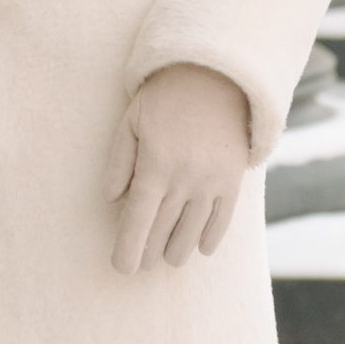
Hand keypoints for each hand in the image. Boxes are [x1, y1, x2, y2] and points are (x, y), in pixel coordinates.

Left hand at [107, 64, 252, 277]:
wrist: (217, 76)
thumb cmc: (165, 98)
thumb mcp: (132, 122)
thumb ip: (119, 162)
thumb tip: (111, 200)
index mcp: (156, 164)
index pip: (138, 219)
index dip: (128, 248)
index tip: (121, 267)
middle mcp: (185, 179)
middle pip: (163, 230)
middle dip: (148, 252)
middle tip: (139, 264)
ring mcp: (212, 183)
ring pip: (192, 233)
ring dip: (176, 251)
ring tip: (166, 258)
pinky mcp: (233, 182)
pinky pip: (222, 221)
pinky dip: (209, 239)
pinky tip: (199, 248)